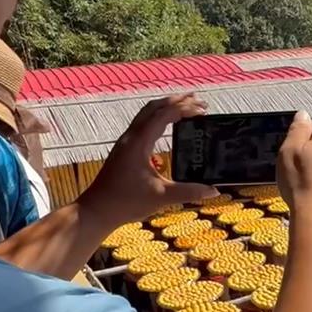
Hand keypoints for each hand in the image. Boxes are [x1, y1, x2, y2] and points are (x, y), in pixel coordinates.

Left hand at [77, 94, 217, 226]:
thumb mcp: (162, 197)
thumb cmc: (125, 202)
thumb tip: (214, 190)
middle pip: (154, 108)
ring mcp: (126, 142)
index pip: (164, 115)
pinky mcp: (125, 149)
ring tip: (187, 106)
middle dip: (177, 101)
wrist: (97, 210)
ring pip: (147, 114)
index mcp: (139, 143)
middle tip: (199, 101)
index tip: (203, 110)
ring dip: (167, 107)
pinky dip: (159, 117)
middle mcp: (131, 137)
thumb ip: (189, 191)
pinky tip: (168, 125)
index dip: (185, 109)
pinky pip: (144, 124)